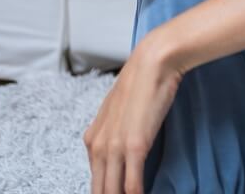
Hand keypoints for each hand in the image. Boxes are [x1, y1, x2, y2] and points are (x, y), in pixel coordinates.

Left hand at [84, 34, 183, 193]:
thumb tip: (123, 148)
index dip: (105, 191)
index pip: (95, 179)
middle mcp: (99, 146)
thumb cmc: (141, 83)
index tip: (115, 193)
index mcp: (93, 139)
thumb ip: (115, 133)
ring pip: (113, 190)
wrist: (152, 64)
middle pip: (100, 188)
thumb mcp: (119, 112)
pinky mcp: (135, 147)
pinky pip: (132, 184)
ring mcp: (115, 148)